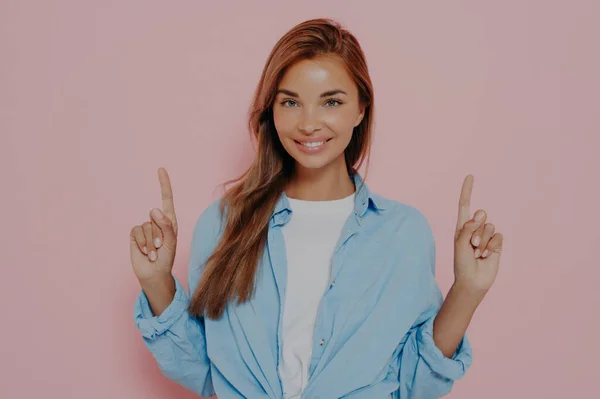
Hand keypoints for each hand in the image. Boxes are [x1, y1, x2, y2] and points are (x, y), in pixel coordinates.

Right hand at [129, 167, 178, 284]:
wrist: (154, 273)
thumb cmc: (166, 258)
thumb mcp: (171, 242)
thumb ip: (165, 225)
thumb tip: (153, 209)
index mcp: (169, 221)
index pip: (166, 199)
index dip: (164, 184)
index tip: (161, 169)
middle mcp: (157, 222)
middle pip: (156, 217)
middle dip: (160, 234)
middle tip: (162, 247)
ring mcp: (145, 228)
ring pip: (147, 226)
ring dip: (151, 242)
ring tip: (155, 252)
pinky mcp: (135, 234)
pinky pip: (137, 231)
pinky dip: (142, 243)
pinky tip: (145, 251)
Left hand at [453, 174, 503, 292]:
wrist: (472, 281)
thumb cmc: (462, 263)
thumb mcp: (460, 244)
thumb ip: (467, 228)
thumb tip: (479, 216)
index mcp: (462, 227)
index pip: (465, 205)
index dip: (467, 190)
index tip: (470, 176)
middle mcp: (475, 229)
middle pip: (481, 214)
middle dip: (477, 229)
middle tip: (472, 245)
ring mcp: (486, 236)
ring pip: (490, 226)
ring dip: (483, 241)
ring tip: (477, 253)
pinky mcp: (497, 244)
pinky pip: (498, 236)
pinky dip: (492, 246)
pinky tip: (486, 256)